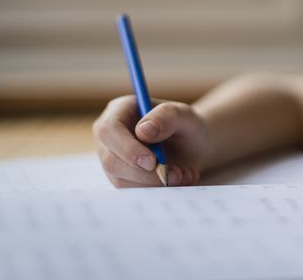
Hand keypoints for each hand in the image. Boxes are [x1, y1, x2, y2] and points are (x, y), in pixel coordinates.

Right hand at [93, 95, 214, 187]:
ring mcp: (113, 158)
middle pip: (111, 160)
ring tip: (183, 174)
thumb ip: (167, 116)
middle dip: (145, 173)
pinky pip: (132, 190)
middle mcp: (111, 136)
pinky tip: (179, 179)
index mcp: (120, 111)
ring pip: (121, 180)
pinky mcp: (121, 177)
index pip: (108, 130)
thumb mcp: (185, 115)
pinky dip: (157, 189)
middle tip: (176, 174)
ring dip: (155, 182)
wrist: (193, 147)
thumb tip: (143, 130)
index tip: (152, 162)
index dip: (127, 148)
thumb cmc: (186, 126)